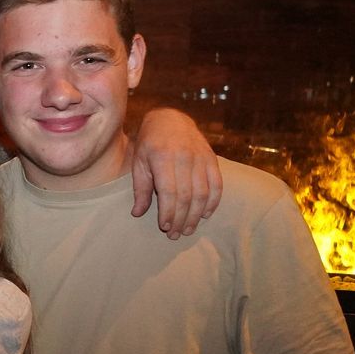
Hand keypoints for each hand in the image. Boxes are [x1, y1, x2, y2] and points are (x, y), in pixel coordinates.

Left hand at [129, 107, 222, 237]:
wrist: (170, 119)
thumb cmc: (150, 144)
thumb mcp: (139, 163)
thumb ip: (140, 189)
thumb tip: (137, 213)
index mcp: (162, 158)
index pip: (169, 192)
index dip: (169, 212)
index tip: (165, 227)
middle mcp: (184, 157)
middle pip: (187, 196)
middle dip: (182, 219)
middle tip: (176, 234)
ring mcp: (200, 157)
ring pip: (203, 193)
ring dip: (196, 215)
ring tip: (188, 229)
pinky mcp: (212, 159)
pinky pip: (217, 184)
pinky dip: (213, 201)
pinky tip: (205, 214)